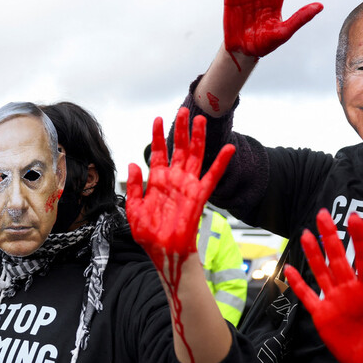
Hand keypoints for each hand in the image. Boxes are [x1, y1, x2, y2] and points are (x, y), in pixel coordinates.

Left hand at [127, 107, 233, 280]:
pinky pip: (212, 176)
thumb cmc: (148, 234)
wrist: (163, 252)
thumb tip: (133, 164)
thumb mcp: (133, 208)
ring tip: (200, 120)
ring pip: (195, 156)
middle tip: (183, 110)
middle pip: (179, 148)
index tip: (158, 119)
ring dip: (198, 138)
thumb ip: (134, 186)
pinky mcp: (199, 196)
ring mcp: (187, 186)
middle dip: (181, 129)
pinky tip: (228, 148)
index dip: (158, 135)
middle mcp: (174, 180)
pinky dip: (221, 162)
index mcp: (157, 181)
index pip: (158, 152)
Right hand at [284, 209, 362, 362]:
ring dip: (314, 254)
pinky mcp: (323, 317)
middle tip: (324, 214)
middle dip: (332, 237)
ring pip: (322, 272)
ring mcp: (336, 303)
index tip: (354, 218)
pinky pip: (308, 297)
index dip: (360, 240)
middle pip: (339, 259)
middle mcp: (352, 292)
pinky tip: (290, 269)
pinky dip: (298, 284)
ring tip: (306, 234)